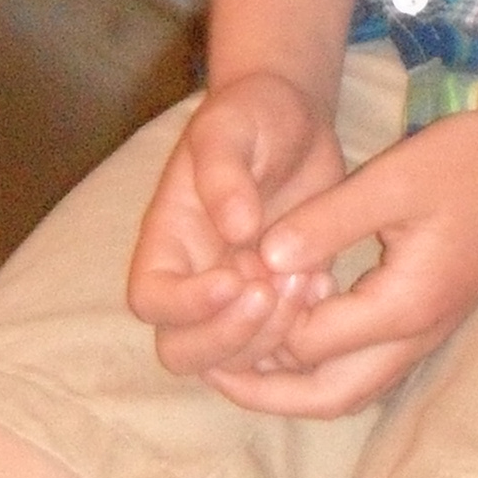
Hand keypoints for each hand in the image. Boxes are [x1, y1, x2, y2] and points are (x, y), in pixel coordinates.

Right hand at [128, 72, 345, 374]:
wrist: (294, 122)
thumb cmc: (251, 116)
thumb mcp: (231, 126)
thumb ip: (224, 172)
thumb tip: (236, 229)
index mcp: (167, 241)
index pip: (151, 300)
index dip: (186, 304)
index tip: (236, 276)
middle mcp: (193, 280)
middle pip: (184, 350)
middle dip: (231, 336)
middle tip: (276, 288)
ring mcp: (235, 300)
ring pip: (233, 361)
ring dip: (272, 336)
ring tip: (309, 279)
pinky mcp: (276, 305)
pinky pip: (279, 349)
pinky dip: (302, 333)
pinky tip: (326, 283)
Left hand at [202, 106, 477, 418]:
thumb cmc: (471, 161)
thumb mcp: (392, 180)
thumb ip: (325, 222)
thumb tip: (263, 259)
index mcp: (404, 305)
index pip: (309, 345)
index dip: (261, 325)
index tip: (224, 296)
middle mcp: (416, 336)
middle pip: (328, 398)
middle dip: (266, 393)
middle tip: (212, 371)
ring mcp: (427, 335)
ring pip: (349, 391)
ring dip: (293, 387)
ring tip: (241, 362)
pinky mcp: (430, 321)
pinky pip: (367, 369)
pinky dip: (323, 368)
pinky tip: (293, 333)